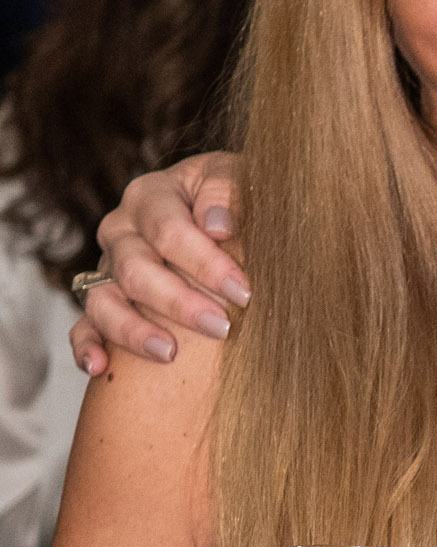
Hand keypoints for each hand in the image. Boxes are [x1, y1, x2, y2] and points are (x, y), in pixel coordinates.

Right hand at [71, 152, 245, 377]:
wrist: (225, 217)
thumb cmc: (232, 200)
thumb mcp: (236, 180)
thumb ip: (226, 192)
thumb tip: (217, 226)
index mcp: (151, 196)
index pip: (168, 230)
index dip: (204, 262)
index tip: (241, 292)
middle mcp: (121, 230)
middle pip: (134, 268)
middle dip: (178, 301)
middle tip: (221, 328)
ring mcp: (107, 267)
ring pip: (103, 299)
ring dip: (133, 330)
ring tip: (169, 353)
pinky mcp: (102, 301)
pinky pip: (84, 325)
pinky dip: (87, 345)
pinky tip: (100, 367)